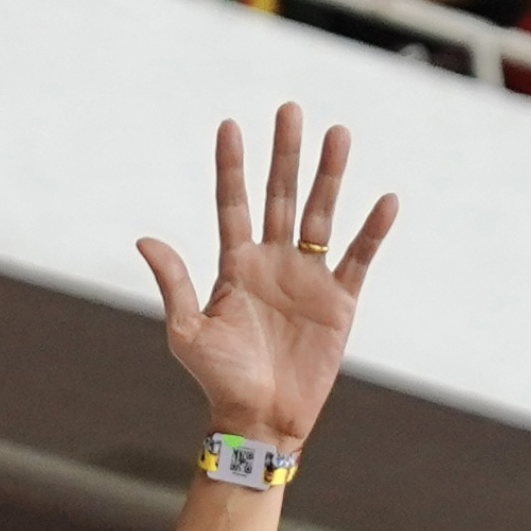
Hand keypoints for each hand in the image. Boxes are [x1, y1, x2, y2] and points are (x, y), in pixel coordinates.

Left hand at [133, 105, 392, 449]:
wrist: (260, 419)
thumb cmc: (218, 380)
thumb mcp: (188, 331)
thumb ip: (174, 282)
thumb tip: (145, 238)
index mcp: (235, 264)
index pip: (233, 203)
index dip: (232, 166)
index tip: (230, 125)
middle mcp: (273, 261)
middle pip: (281, 196)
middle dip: (286, 154)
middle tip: (290, 110)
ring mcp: (308, 277)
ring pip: (320, 214)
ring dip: (329, 176)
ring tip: (338, 134)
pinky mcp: (339, 300)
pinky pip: (358, 257)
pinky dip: (372, 231)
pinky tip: (384, 200)